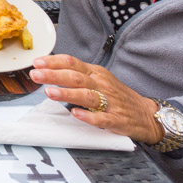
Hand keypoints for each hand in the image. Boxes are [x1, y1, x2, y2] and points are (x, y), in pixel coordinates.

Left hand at [30, 54, 163, 143]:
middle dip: (54, 75)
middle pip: (76, 77)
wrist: (146, 114)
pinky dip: (88, 116)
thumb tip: (48, 70)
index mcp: (96, 73)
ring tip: (49, 92)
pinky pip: (102, 118)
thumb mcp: (99, 78)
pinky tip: (76, 114)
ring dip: (67, 93)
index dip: (54, 62)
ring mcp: (110, 102)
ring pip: (86, 96)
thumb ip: (77, 74)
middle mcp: (102, 85)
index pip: (73, 63)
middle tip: (36, 75)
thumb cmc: (117, 96)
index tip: (37, 62)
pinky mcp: (117, 120)